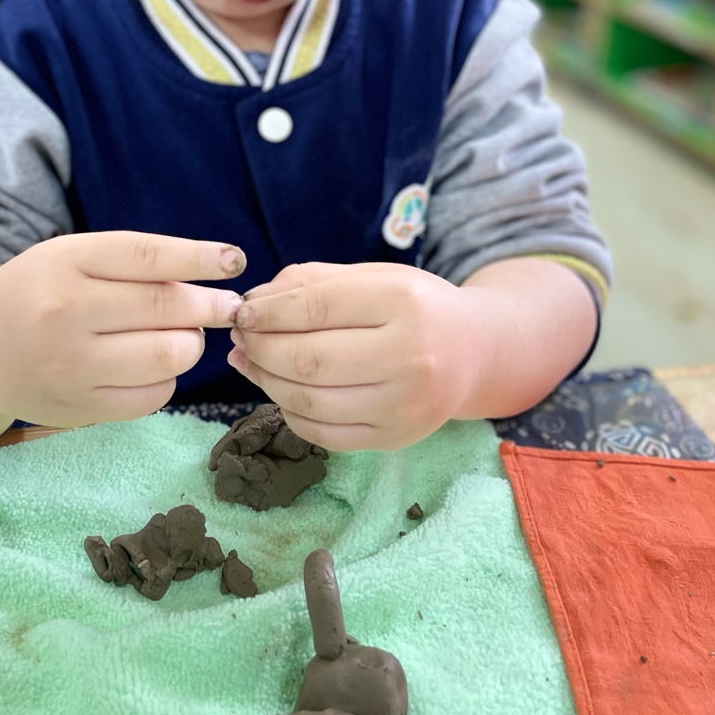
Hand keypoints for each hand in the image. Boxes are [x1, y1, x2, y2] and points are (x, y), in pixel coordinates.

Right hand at [0, 231, 245, 430]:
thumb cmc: (36, 294)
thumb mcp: (70, 257)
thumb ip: (131, 262)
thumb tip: (210, 277)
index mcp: (66, 262)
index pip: (148, 257)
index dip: (200, 258)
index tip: (234, 260)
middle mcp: (65, 312)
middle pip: (166, 307)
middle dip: (211, 306)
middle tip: (228, 306)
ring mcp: (70, 365)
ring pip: (168, 356)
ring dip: (190, 344)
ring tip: (183, 334)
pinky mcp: (78, 408)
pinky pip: (153, 396)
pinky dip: (166, 379)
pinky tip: (153, 365)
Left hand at [227, 262, 478, 451]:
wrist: (474, 352)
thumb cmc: (415, 306)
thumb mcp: (373, 277)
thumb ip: (312, 282)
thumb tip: (252, 302)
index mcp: (404, 302)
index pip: (316, 308)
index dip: (268, 312)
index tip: (243, 311)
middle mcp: (410, 356)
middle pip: (307, 360)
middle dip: (260, 348)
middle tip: (241, 338)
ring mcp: (405, 405)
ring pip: (309, 401)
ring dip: (266, 381)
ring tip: (250, 362)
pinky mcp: (396, 438)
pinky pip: (323, 433)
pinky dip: (290, 412)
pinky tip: (281, 390)